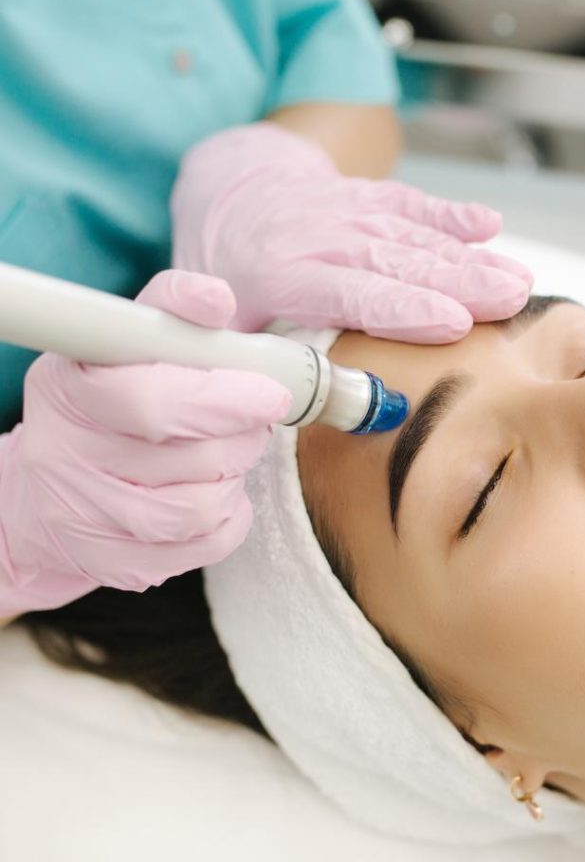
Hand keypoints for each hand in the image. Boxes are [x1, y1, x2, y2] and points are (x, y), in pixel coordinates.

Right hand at [0, 271, 291, 614]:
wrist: (36, 497)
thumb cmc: (103, 409)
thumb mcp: (119, 349)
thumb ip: (170, 316)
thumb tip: (214, 298)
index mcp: (69, 390)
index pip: (150, 400)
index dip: (223, 399)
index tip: (271, 395)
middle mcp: (65, 455)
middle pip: (193, 457)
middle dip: (245, 437)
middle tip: (255, 420)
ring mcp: (85, 516)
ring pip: (201, 508)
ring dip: (235, 479)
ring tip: (231, 458)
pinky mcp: (113, 563)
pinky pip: (204, 546)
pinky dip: (230, 518)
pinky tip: (218, 495)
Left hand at [170, 122, 533, 341]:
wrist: (229, 197)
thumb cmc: (230, 282)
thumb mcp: (220, 329)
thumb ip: (256, 365)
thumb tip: (289, 410)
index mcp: (278, 274)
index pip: (350, 293)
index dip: (403, 309)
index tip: (453, 323)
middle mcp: (317, 236)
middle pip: (395, 261)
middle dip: (458, 281)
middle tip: (509, 299)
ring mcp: (345, 211)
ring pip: (411, 233)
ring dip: (468, 256)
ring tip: (516, 281)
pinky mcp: (367, 198)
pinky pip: (410, 203)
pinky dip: (450, 214)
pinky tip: (489, 224)